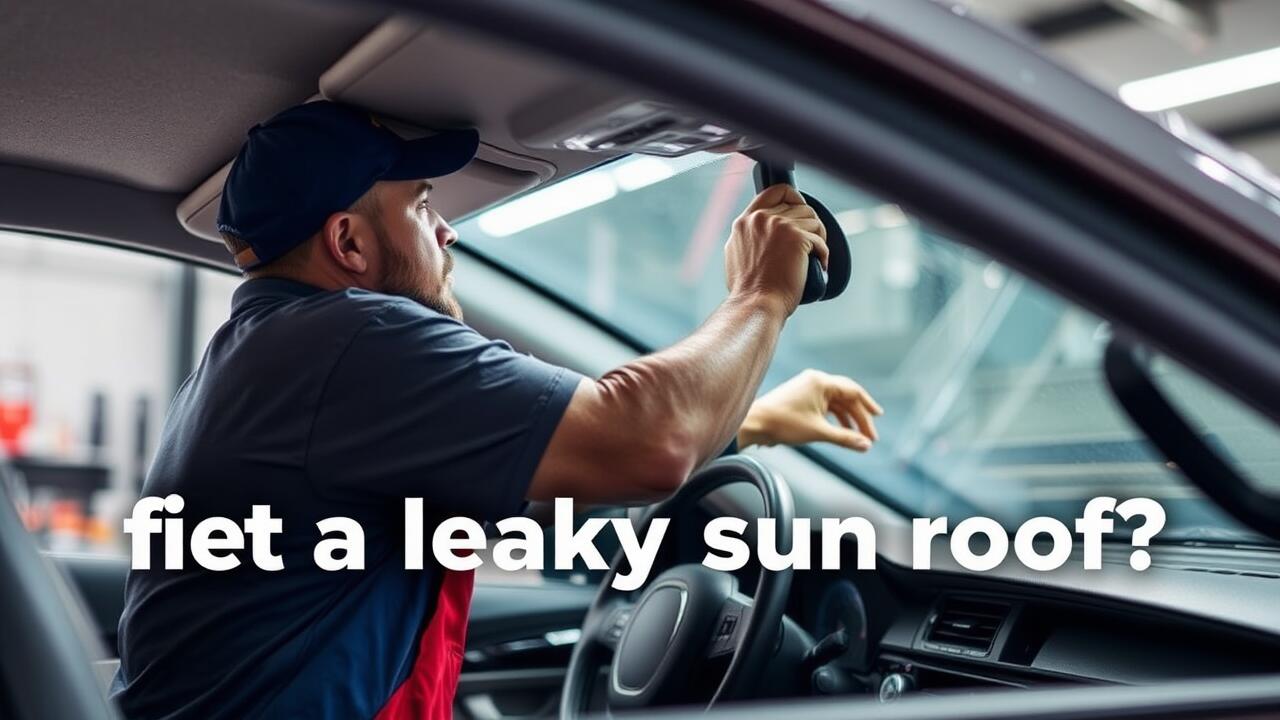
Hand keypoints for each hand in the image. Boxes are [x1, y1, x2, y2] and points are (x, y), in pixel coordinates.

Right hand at [724, 184, 828, 315]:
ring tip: (815, 256)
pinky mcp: (798, 238)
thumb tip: (760, 232)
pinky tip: (820, 267)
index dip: (794, 198)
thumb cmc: (748, 290)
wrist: (755, 304)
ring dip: (819, 239)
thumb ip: (748, 236)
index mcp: (746, 221)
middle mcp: (762, 218)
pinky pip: (821, 241)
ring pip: (814, 221)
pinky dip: (824, 255)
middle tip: (811, 245)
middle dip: (810, 225)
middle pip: (801, 207)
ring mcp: (780, 226)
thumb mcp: (736, 254)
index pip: (775, 191)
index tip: (801, 213)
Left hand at [738, 370, 883, 451]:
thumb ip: (845, 438)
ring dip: (848, 419)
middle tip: (870, 437)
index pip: (853, 391)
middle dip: (859, 418)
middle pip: (846, 398)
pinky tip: (841, 431)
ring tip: (858, 437)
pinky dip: (834, 418)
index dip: (868, 405)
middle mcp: (815, 381)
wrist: (754, 424)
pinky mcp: (801, 398)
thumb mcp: (818, 432)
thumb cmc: (783, 424)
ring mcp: (807, 388)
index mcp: (821, 382)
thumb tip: (866, 445)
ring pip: (836, 403)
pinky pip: (824, 406)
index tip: (878, 417)